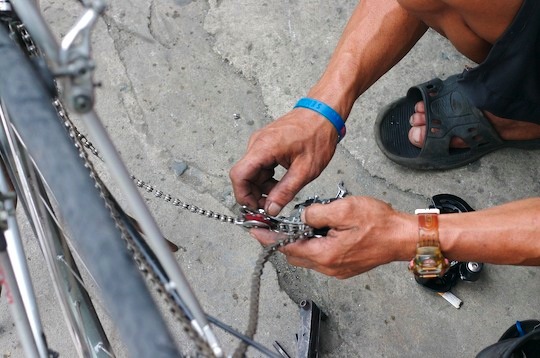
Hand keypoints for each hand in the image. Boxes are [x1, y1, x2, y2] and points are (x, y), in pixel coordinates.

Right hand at [230, 108, 337, 214]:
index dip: (243, 195)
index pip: (239, 175)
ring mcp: (260, 142)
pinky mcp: (266, 144)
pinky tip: (281, 182)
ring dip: (262, 187)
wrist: (324, 113)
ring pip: (252, 172)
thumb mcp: (305, 170)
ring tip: (280, 194)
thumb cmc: (318, 135)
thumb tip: (271, 208)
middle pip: (243, 175)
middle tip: (270, 206)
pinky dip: (267, 178)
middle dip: (254, 194)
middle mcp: (257, 143)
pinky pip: (259, 165)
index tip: (254, 208)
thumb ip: (285, 191)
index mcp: (264, 147)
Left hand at [252, 196, 415, 278]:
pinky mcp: (344, 267)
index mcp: (325, 254)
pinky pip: (319, 258)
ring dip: (298, 242)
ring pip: (307, 256)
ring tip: (298, 224)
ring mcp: (336, 270)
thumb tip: (301, 218)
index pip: (287, 247)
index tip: (254, 231)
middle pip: (294, 254)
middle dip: (281, 240)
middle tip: (272, 224)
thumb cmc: (379, 223)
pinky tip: (317, 231)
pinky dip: (312, 245)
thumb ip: (316, 213)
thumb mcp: (343, 209)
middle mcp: (328, 267)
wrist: (403, 237)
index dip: (268, 239)